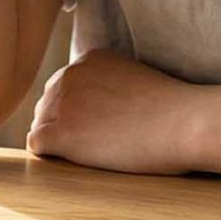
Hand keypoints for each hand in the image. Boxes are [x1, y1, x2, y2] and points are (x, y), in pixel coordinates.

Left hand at [26, 49, 204, 176]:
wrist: (183, 123)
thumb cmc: (171, 110)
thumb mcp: (135, 80)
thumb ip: (110, 85)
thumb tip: (98, 111)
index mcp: (89, 59)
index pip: (65, 85)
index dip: (78, 109)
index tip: (99, 123)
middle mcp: (70, 74)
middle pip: (48, 103)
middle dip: (63, 122)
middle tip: (94, 142)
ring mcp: (64, 103)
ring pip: (41, 123)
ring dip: (58, 139)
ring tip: (89, 152)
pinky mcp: (63, 132)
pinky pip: (37, 144)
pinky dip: (50, 154)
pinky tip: (73, 160)